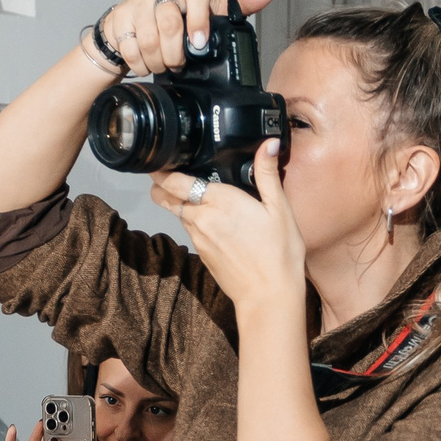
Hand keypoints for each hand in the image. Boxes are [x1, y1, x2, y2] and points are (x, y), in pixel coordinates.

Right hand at [98, 0, 277, 78]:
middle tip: (178, 64)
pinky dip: (139, 63)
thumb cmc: (178, 18)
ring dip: (158, 61)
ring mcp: (137, 2)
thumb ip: (239, 5)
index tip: (199, 43)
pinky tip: (145, 63)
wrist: (134, 23)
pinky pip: (130, 47)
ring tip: (162, 65)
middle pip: (169, 22)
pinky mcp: (118, 17)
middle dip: (175, 52)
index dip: (199, 19)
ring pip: (149, 38)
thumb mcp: (210, 12)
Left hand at [156, 138, 304, 324]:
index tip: (160, 161)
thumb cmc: (278, 253)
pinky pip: (190, 231)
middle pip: (167, 197)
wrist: (268, 296)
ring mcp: (198, 238)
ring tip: (190, 193)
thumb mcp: (280, 209)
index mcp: (220, 201)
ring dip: (178, 204)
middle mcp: (202, 218)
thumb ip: (267, 174)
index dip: (162, 171)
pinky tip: (209, 220)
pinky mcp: (201, 254)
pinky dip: (193, 222)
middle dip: (161, 186)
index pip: (175, 181)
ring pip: (177, 214)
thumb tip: (267, 144)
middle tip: (164, 174)